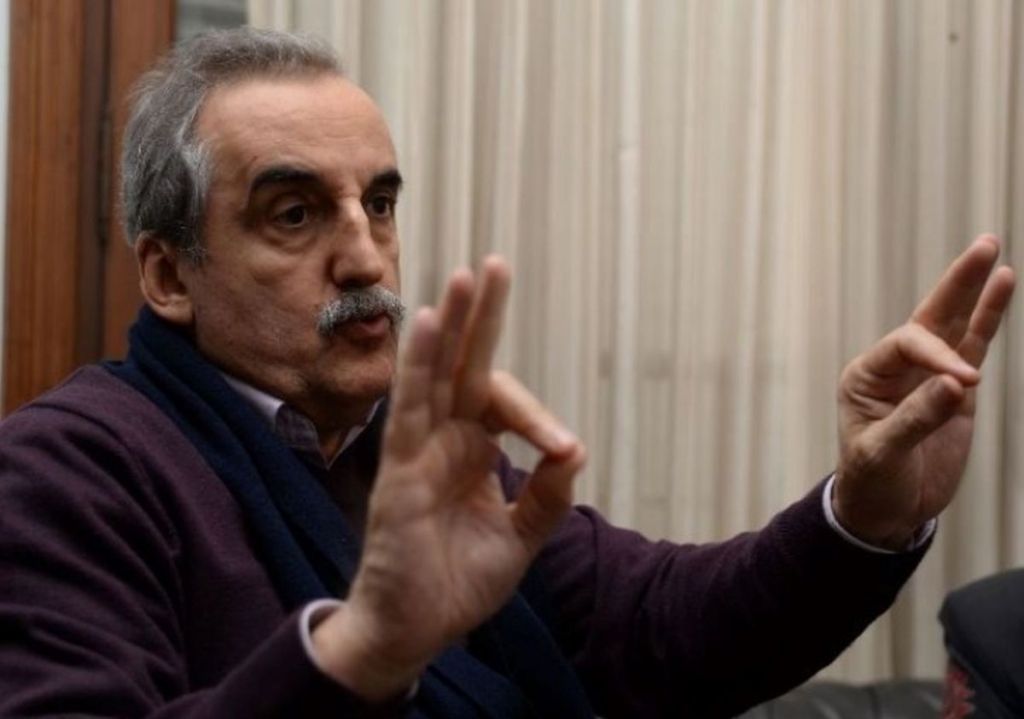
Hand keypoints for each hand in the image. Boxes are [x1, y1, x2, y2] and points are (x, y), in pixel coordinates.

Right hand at [313, 257, 585, 699]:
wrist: (416, 631)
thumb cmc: (458, 582)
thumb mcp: (519, 540)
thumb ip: (545, 498)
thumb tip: (575, 452)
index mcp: (472, 451)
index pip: (503, 405)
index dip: (537, 418)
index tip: (563, 450)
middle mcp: (444, 440)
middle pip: (464, 366)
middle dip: (480, 316)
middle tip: (495, 264)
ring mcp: (418, 450)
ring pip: (434, 375)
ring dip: (450, 326)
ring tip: (464, 277)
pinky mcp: (397, 470)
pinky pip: (408, 410)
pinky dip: (418, 368)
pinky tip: (429, 324)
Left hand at [834, 235, 1015, 549]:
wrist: (884, 512)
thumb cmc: (872, 483)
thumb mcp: (882, 454)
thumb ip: (915, 419)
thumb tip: (956, 383)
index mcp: (866, 376)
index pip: (907, 345)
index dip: (938, 357)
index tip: (965, 386)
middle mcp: (894, 368)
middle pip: (929, 316)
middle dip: (956, 283)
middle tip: (985, 245)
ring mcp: (926, 376)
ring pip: (953, 325)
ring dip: (974, 291)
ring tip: (992, 250)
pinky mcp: (954, 392)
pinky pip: (973, 348)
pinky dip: (987, 319)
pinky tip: (1002, 287)